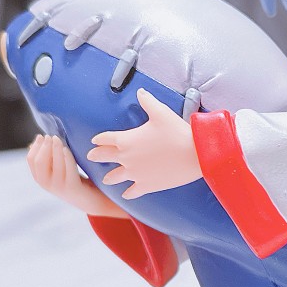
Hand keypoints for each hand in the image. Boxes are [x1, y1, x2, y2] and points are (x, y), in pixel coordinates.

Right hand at [27, 134, 119, 217]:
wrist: (92, 200)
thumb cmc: (75, 179)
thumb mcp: (58, 168)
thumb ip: (48, 159)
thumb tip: (32, 144)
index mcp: (42, 178)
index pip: (31, 160)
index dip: (35, 146)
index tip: (42, 136)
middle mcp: (48, 185)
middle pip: (39, 162)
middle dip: (44, 146)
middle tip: (51, 136)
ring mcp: (60, 187)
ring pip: (53, 164)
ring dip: (55, 149)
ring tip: (58, 139)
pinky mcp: (73, 187)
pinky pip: (68, 169)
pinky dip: (66, 157)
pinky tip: (67, 148)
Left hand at [87, 89, 201, 198]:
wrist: (195, 154)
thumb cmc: (177, 132)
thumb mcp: (161, 112)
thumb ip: (147, 101)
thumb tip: (140, 92)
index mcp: (126, 140)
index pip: (105, 139)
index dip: (99, 139)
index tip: (95, 141)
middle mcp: (126, 158)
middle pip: (104, 157)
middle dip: (96, 156)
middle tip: (91, 157)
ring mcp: (135, 174)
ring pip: (114, 178)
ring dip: (109, 178)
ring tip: (106, 179)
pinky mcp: (147, 186)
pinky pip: (131, 192)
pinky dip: (128, 193)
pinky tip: (126, 194)